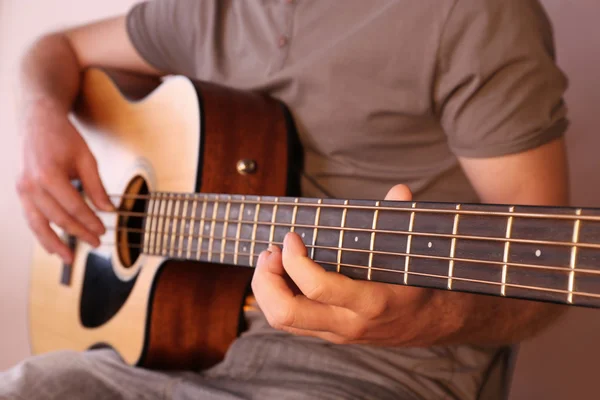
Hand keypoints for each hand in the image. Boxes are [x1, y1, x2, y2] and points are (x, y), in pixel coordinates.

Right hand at [16, 98, 113, 262]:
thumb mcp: (86, 159)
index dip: (90, 221)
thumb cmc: (63, 138)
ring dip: (55, 243)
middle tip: (96, 243)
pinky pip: (31, 219)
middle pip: (58, 218)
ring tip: (70, 258)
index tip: (103, 230)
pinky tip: (53, 246)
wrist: (38, 122)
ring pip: (39, 224)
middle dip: (79, 233)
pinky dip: (41, 234)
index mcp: (48, 175)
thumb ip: (97, 186)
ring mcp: (23, 190)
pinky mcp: (21, 193)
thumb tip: (108, 209)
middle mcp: (31, 185)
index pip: (74, 207)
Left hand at [252, 185, 447, 345]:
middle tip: (272, 251)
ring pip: (281, 320)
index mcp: (371, 302)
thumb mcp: (414, 253)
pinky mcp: (326, 333)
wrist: (429, 324)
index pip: (319, 289)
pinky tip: (281, 272)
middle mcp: (347, 323)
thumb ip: (403, 220)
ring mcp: (334, 332)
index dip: (296, 261)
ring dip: (265, 287)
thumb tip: (399, 191)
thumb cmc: (419, 283)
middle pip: (286, 313)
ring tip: (271, 259)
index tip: (292, 237)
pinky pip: (289, 321)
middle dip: (267, 279)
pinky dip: (274, 295)